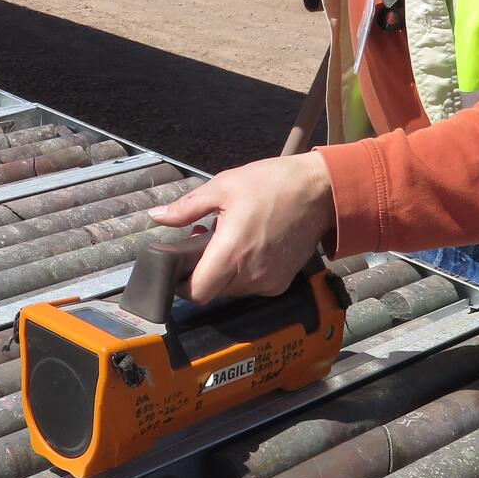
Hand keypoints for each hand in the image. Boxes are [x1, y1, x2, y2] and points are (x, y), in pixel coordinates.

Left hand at [148, 153, 335, 302]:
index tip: (179, 268)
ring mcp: (268, 281)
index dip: (182, 285)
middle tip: (204, 241)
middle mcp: (250, 275)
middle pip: (212, 292)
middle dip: (202, 272)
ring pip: (232, 290)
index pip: (196, 293)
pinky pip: (252, 286)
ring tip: (227, 240)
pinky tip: (247, 246)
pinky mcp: (281, 282)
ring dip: (223, 272)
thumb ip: (187, 207)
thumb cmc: (273, 184)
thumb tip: (158, 216)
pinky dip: (243, 273)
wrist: (320, 192)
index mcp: (232, 253)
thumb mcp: (223, 186)